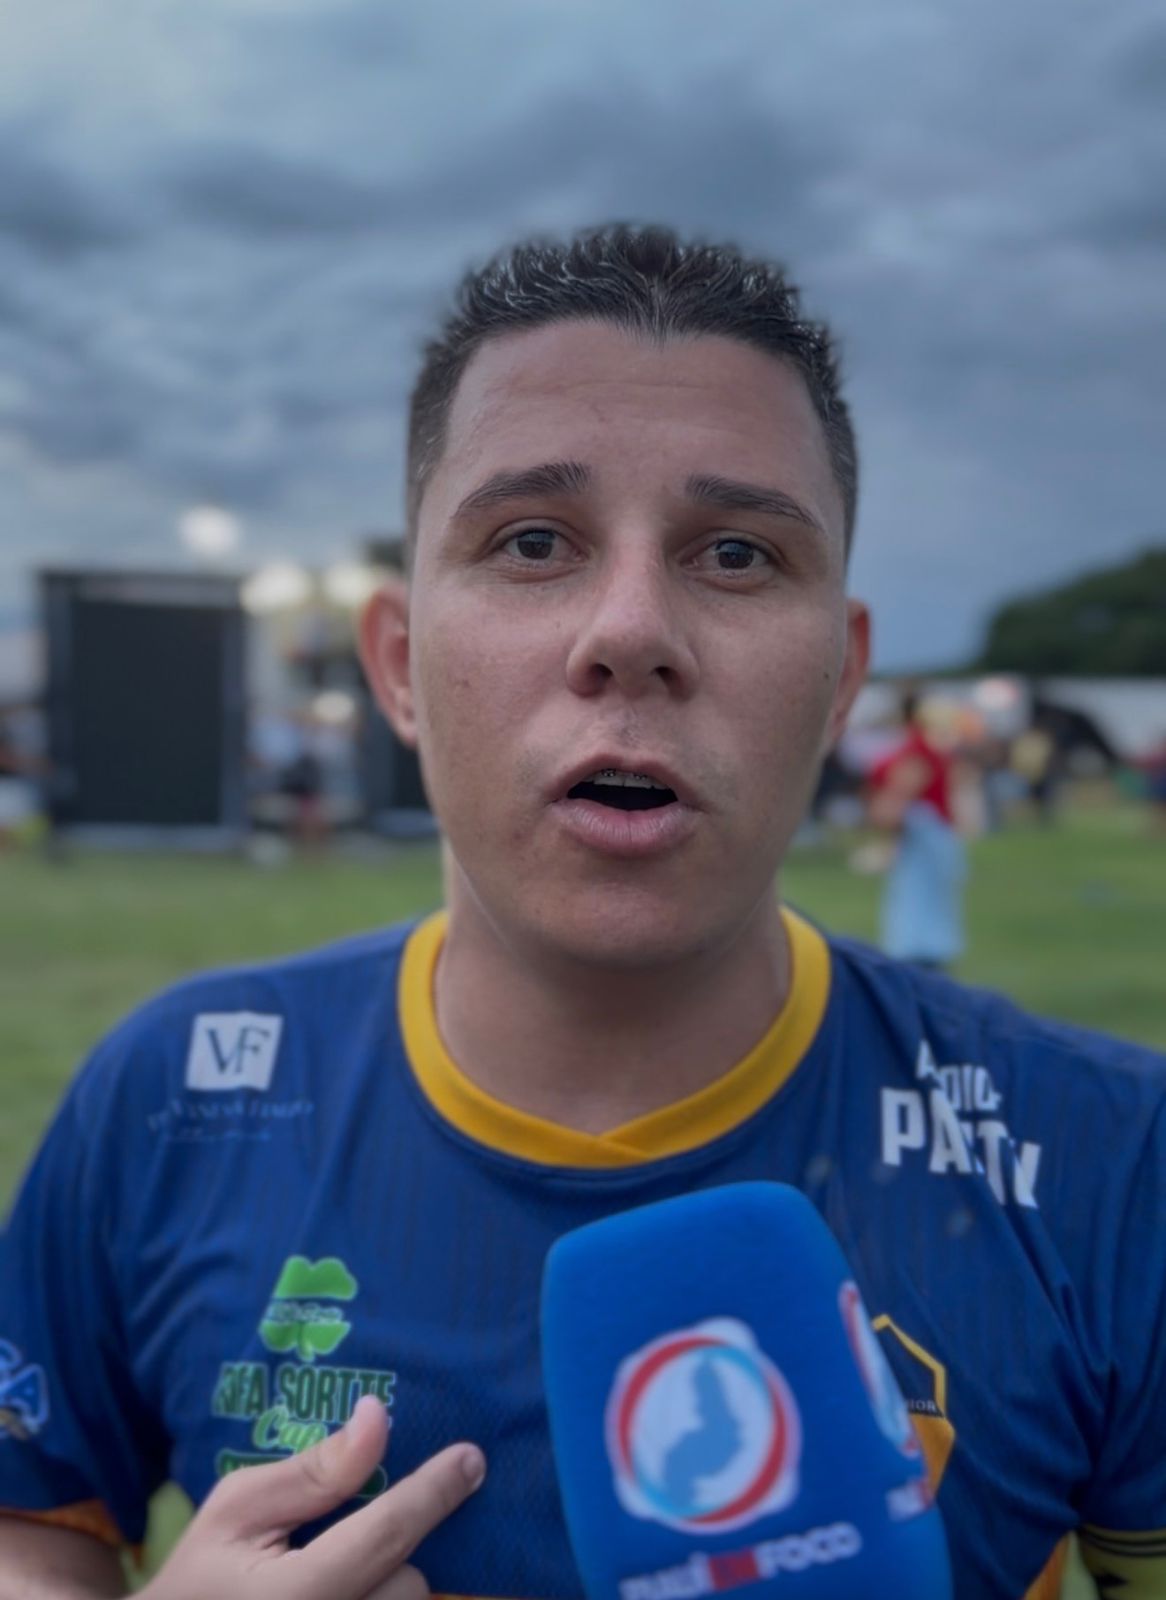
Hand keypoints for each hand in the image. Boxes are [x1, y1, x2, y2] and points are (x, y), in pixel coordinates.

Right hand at [141, 1395, 484, 1599]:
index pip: (385, 1535)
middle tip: (347, 1539)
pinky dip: (384, 1597)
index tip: (472, 1457)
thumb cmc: (202, 1574)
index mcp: (296, 1598)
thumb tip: (377, 1417)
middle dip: (394, 1551)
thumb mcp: (238, 1507)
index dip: (434, 1491)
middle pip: (408, 1584)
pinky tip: (360, 1585)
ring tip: (345, 1574)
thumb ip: (314, 1471)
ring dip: (390, 1586)